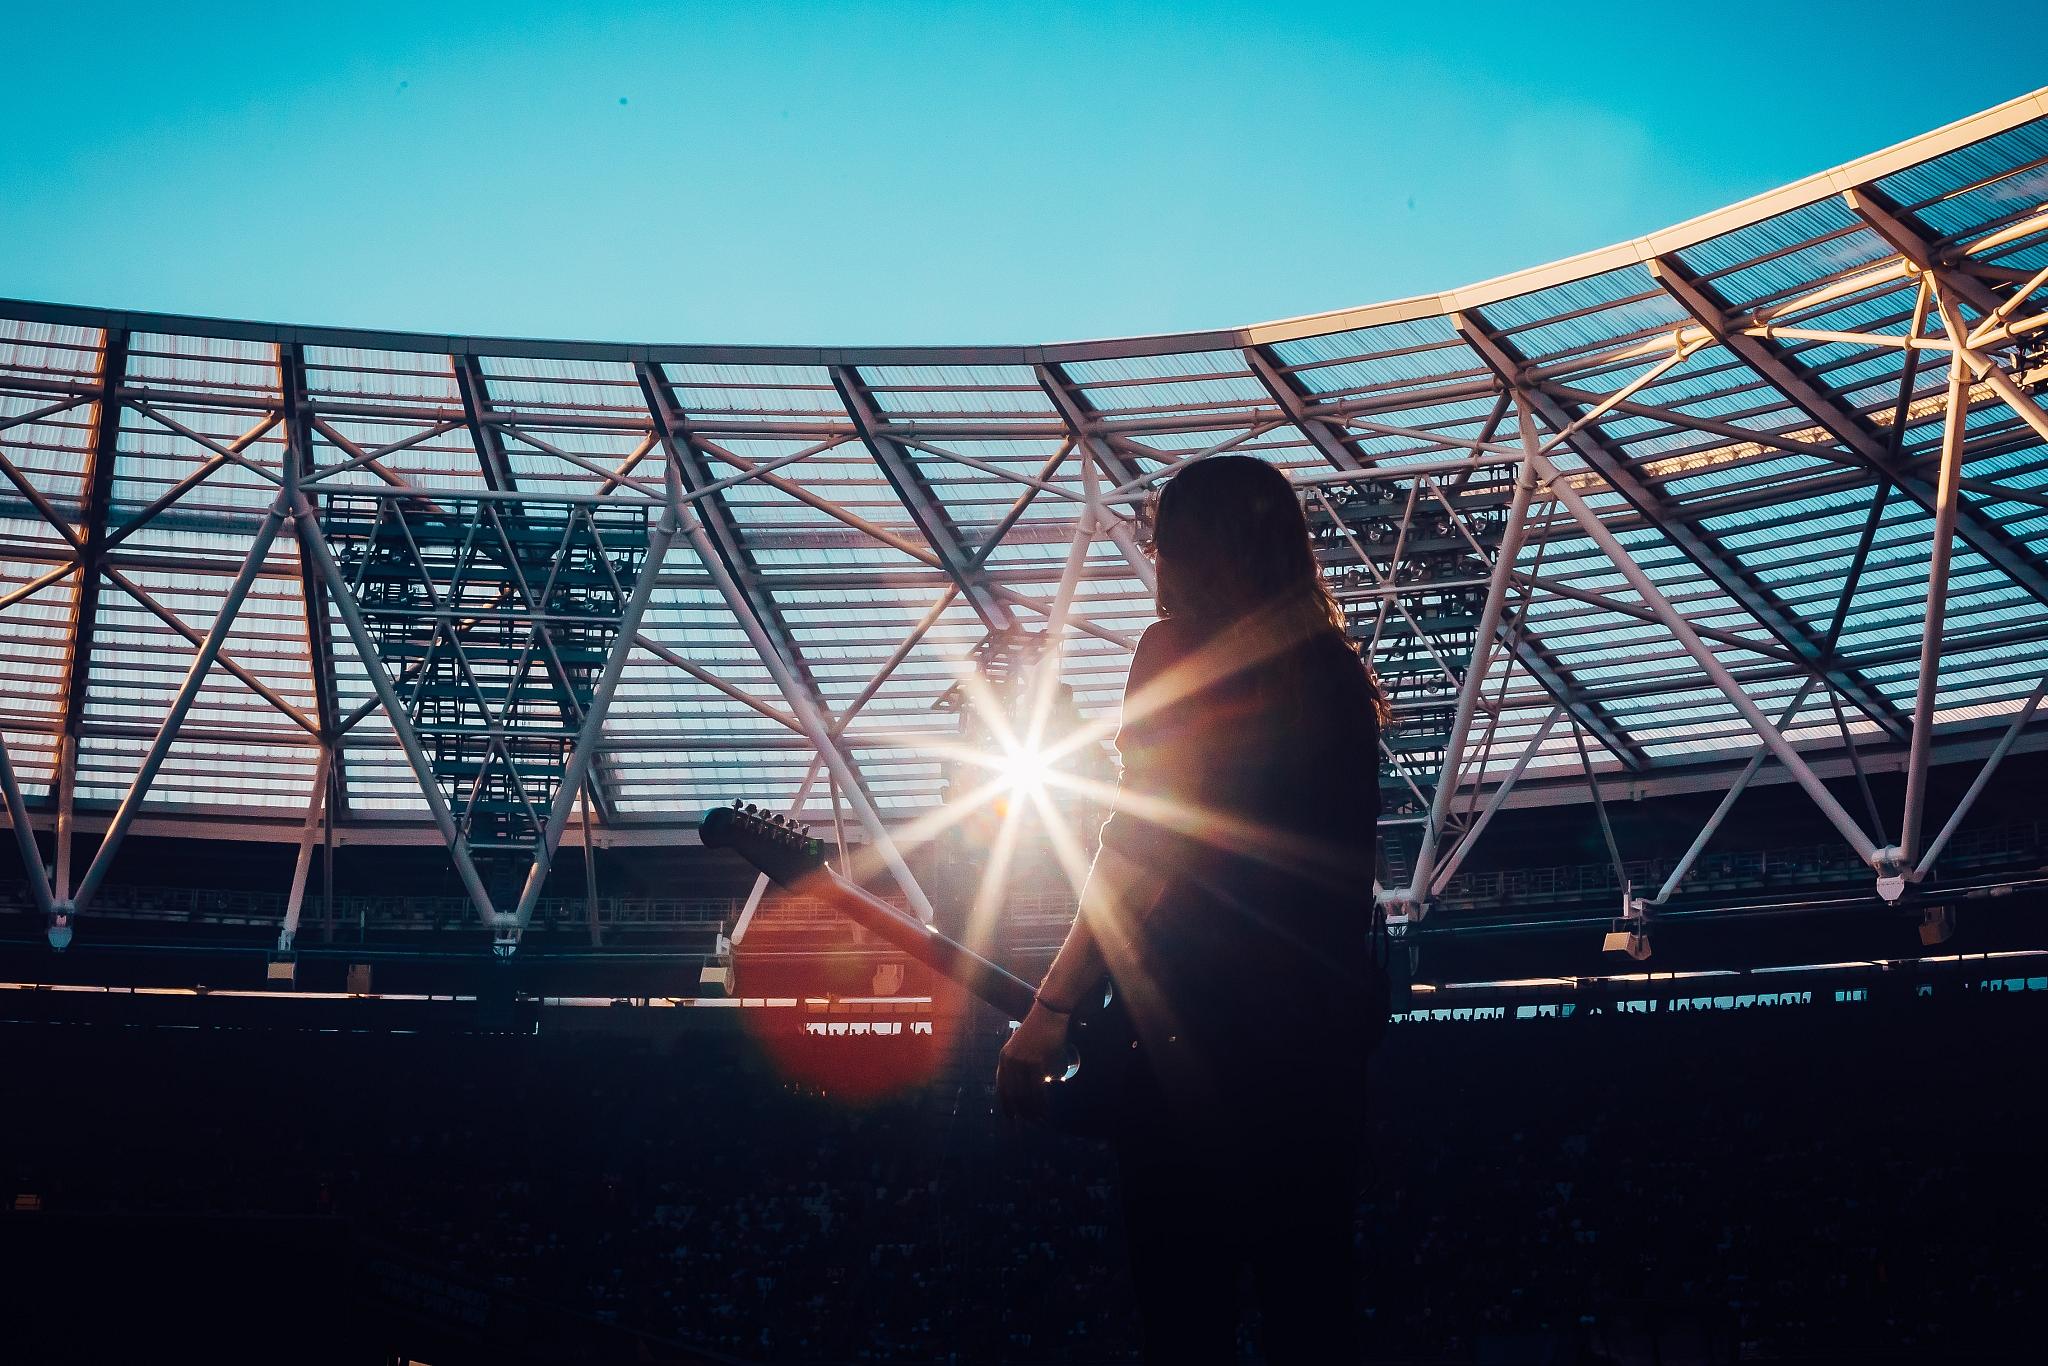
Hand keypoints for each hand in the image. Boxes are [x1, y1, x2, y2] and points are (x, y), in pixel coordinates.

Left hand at [996, 1002, 1070, 1122]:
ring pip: (1026, 1093)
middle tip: (1030, 1122)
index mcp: (1004, 1058)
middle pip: (1014, 1094)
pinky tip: (1045, 1109)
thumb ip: (1021, 1066)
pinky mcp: (1036, 1061)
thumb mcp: (1023, 1048)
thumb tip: (1027, 1088)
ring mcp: (1022, 1061)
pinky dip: (1041, 1101)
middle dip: (1022, 1111)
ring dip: (1033, 1109)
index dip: (1006, 1104)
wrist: (1049, 1014)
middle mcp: (1010, 1061)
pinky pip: (1038, 1087)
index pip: (1002, 1087)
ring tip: (1039, 1119)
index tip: (1011, 1118)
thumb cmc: (1039, 1031)